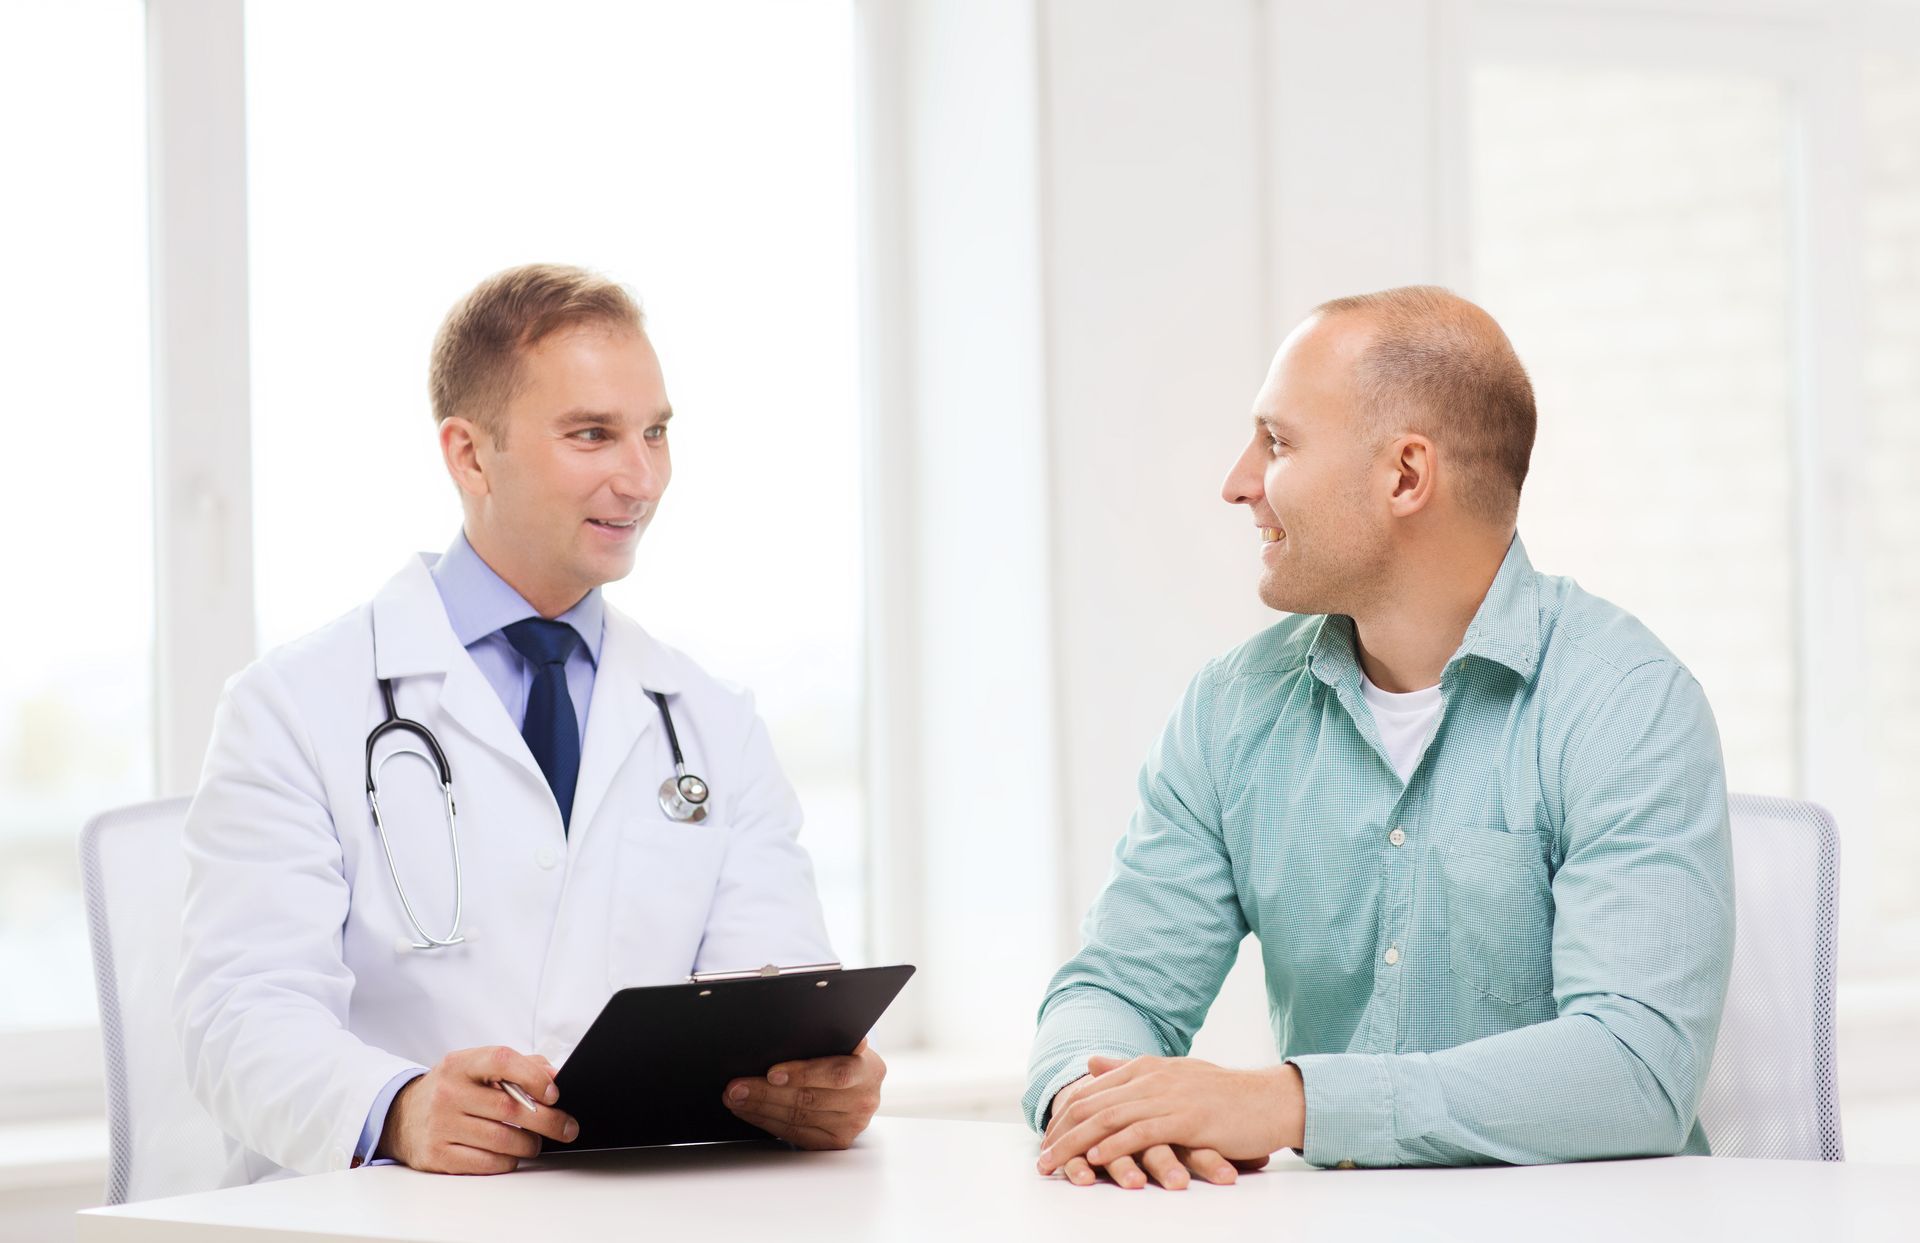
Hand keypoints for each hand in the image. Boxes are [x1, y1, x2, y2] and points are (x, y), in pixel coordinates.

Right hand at [378, 1046, 576, 1173]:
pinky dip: (508, 1161)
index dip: (533, 1076)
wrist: (402, 1116)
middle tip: (566, 1128)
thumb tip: (555, 1077)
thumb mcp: (476, 1068)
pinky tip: (510, 1155)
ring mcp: (440, 1125)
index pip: (502, 1061)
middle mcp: (447, 1093)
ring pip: (503, 1139)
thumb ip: (519, 1066)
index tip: (554, 1093)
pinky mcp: (438, 1155)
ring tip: (534, 1142)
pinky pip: (487, 1163)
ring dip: (529, 1144)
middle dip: (548, 1120)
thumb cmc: (453, 1090)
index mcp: (460, 1064)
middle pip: (510, 1107)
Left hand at [722, 1039, 885, 1148]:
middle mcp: (865, 1099)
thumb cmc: (840, 1057)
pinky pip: (796, 1134)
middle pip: (810, 1098)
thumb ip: (823, 1042)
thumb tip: (778, 1039)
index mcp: (869, 1068)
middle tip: (738, 1086)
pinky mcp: (836, 1142)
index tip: (771, 1073)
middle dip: (767, 1092)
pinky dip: (768, 1122)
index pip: (836, 1072)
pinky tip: (750, 1111)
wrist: (857, 1085)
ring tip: (736, 1098)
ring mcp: (852, 1124)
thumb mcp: (839, 1044)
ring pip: (799, 1118)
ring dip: (761, 1108)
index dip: (802, 1073)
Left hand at [1036, 1055, 1300, 1186]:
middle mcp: (1151, 1077)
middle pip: (1092, 1106)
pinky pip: (1142, 1132)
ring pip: (1109, 1119)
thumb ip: (1128, 1070)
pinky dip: (1115, 1146)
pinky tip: (1097, 1159)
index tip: (1047, 1140)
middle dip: (1061, 1134)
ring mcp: (1168, 1096)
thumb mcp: (1172, 1076)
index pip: (1091, 1092)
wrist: (1270, 1100)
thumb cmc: (1223, 1096)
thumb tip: (1090, 1062)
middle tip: (1040, 1159)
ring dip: (1077, 1145)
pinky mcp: (1186, 1118)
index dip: (1064, 1117)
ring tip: (1055, 1164)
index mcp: (1145, 1068)